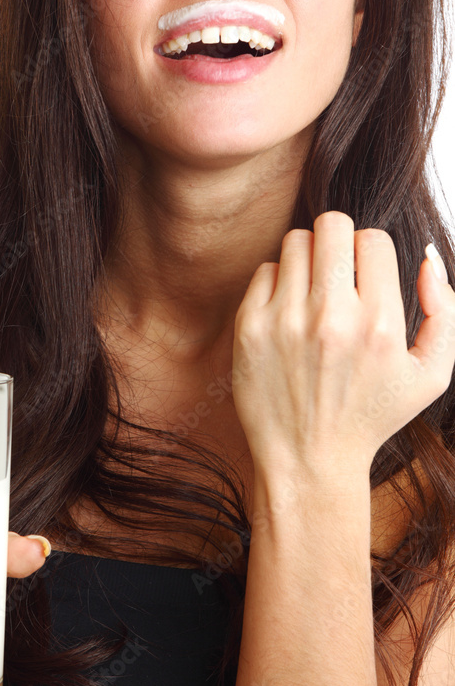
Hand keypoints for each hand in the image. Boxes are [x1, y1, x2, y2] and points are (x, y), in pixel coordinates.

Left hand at [231, 211, 454, 478]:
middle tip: (338, 269)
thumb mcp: (431, 374)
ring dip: (308, 259)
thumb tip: (426, 256)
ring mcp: (285, 321)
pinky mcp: (250, 328)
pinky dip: (279, 283)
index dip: (373, 252)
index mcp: (379, 326)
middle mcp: (331, 319)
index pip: (374, 238)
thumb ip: (444, 311)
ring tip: (314, 291)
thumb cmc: (370, 416)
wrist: (308, 460)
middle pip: (332, 225)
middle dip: (339, 240)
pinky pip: (265, 270)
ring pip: (295, 242)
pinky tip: (290, 312)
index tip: (367, 276)